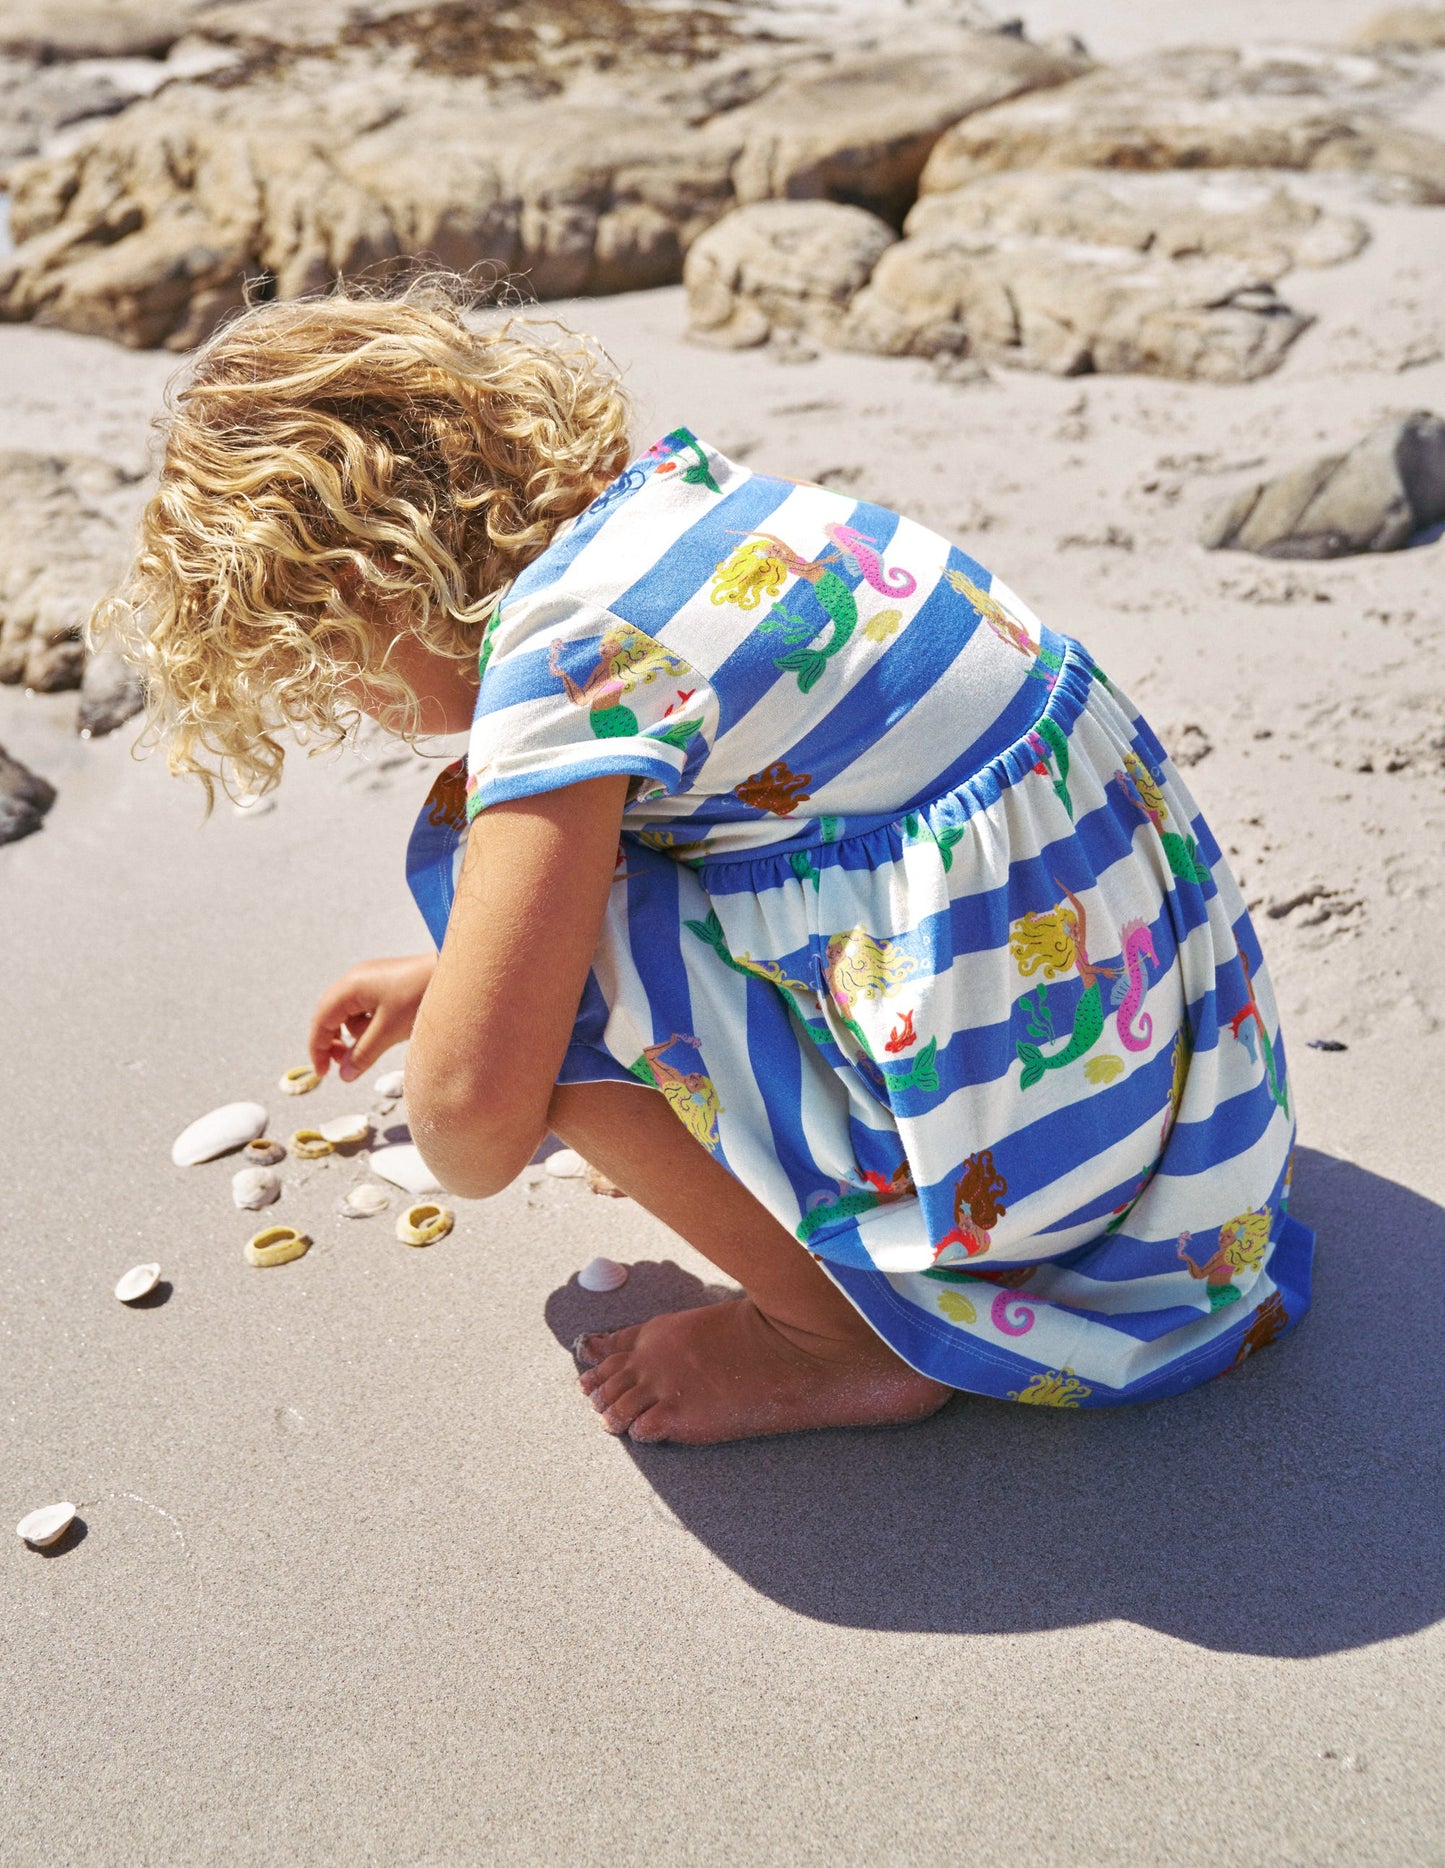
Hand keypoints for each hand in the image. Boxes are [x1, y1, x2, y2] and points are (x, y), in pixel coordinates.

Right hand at [308, 952, 437, 1082]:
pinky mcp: (384, 985)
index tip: (323, 1073)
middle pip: (331, 1016)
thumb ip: (363, 1054)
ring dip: (359, 1034)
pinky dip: (372, 1025)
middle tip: (347, 1065)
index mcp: (350, 987)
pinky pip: (367, 1010)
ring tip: (383, 1039)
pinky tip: (392, 1029)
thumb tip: (344, 1074)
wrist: (455, 975)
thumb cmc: (421, 994)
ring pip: (351, 1016)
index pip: (321, 1021)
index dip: (319, 1049)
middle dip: (337, 1042)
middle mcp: (355, 980)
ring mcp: (369, 980)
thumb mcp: (389, 1031)